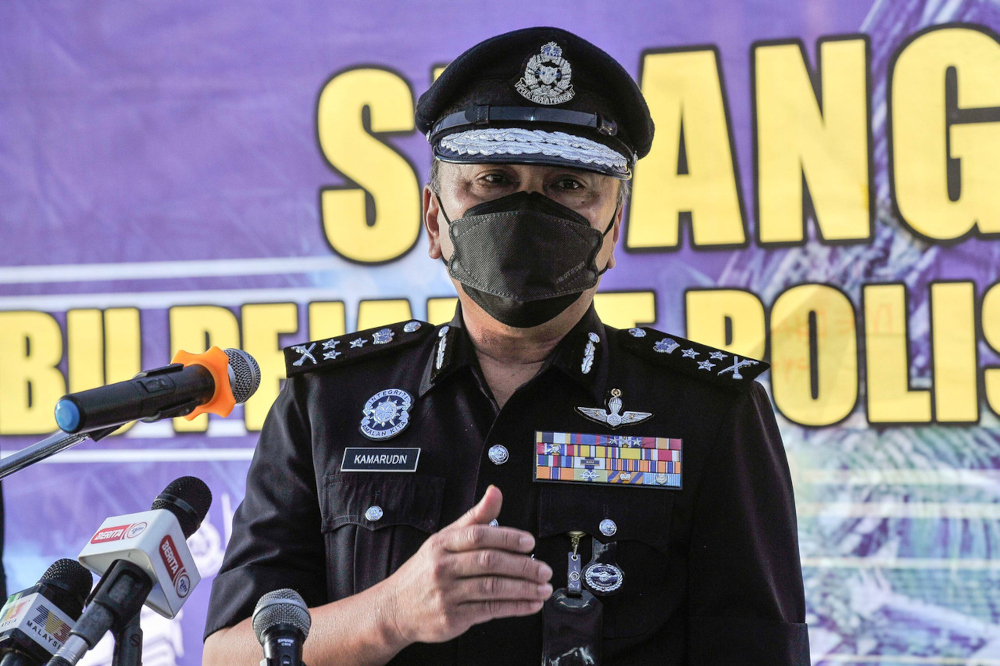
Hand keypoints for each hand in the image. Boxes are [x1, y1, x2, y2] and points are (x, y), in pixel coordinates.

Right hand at [381, 485, 552, 646]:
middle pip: (489, 562)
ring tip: (543, 588)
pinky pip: (489, 610)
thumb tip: (495, 492)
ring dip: (523, 589)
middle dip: (522, 566)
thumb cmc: (425, 571)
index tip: (529, 543)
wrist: (394, 608)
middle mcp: (443, 567)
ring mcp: (446, 594)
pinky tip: (530, 604)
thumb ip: (474, 518)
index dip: (507, 537)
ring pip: (492, 589)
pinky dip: (514, 608)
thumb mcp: (444, 539)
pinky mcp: (452, 618)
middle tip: (544, 569)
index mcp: (442, 543)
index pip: (478, 535)